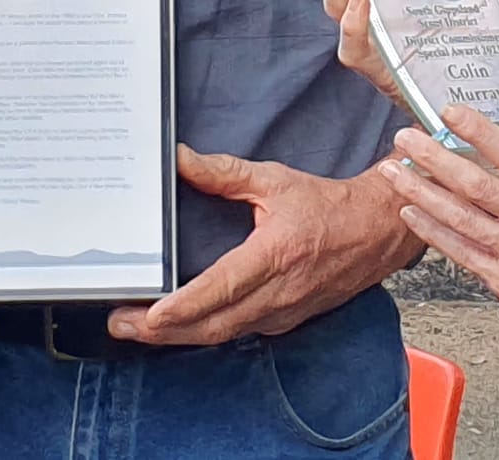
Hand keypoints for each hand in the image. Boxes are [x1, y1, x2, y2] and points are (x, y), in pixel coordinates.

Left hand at [109, 144, 421, 345]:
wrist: (378, 233)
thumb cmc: (329, 206)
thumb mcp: (276, 181)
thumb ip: (225, 173)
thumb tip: (182, 160)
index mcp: (275, 255)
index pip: (220, 289)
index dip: (181, 307)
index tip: (147, 315)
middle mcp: (279, 292)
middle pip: (212, 325)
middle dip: (162, 332)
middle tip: (120, 326)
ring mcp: (283, 312)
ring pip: (223, 334)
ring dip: (179, 337)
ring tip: (139, 328)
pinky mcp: (286, 321)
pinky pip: (239, 332)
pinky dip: (206, 333)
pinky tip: (181, 326)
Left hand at [381, 106, 498, 388]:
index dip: (481, 132)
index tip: (452, 112)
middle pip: (477, 185)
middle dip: (435, 158)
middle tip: (405, 138)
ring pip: (462, 217)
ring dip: (423, 191)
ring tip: (393, 170)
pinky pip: (463, 253)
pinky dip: (434, 232)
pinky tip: (411, 214)